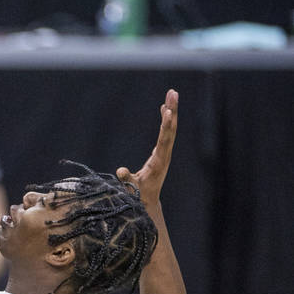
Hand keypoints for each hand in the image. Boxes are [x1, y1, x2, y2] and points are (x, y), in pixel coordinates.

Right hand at [116, 89, 177, 207]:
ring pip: (170, 129)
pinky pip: (166, 132)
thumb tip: (120, 170)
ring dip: (171, 111)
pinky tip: (165, 109)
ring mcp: (165, 152)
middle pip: (171, 129)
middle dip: (172, 110)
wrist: (148, 201)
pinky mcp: (162, 152)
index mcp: (159, 161)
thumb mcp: (131, 187)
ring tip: (172, 93)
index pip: (164, 140)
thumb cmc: (139, 194)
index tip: (168, 110)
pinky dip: (166, 119)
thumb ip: (127, 179)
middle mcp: (165, 154)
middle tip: (173, 92)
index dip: (166, 125)